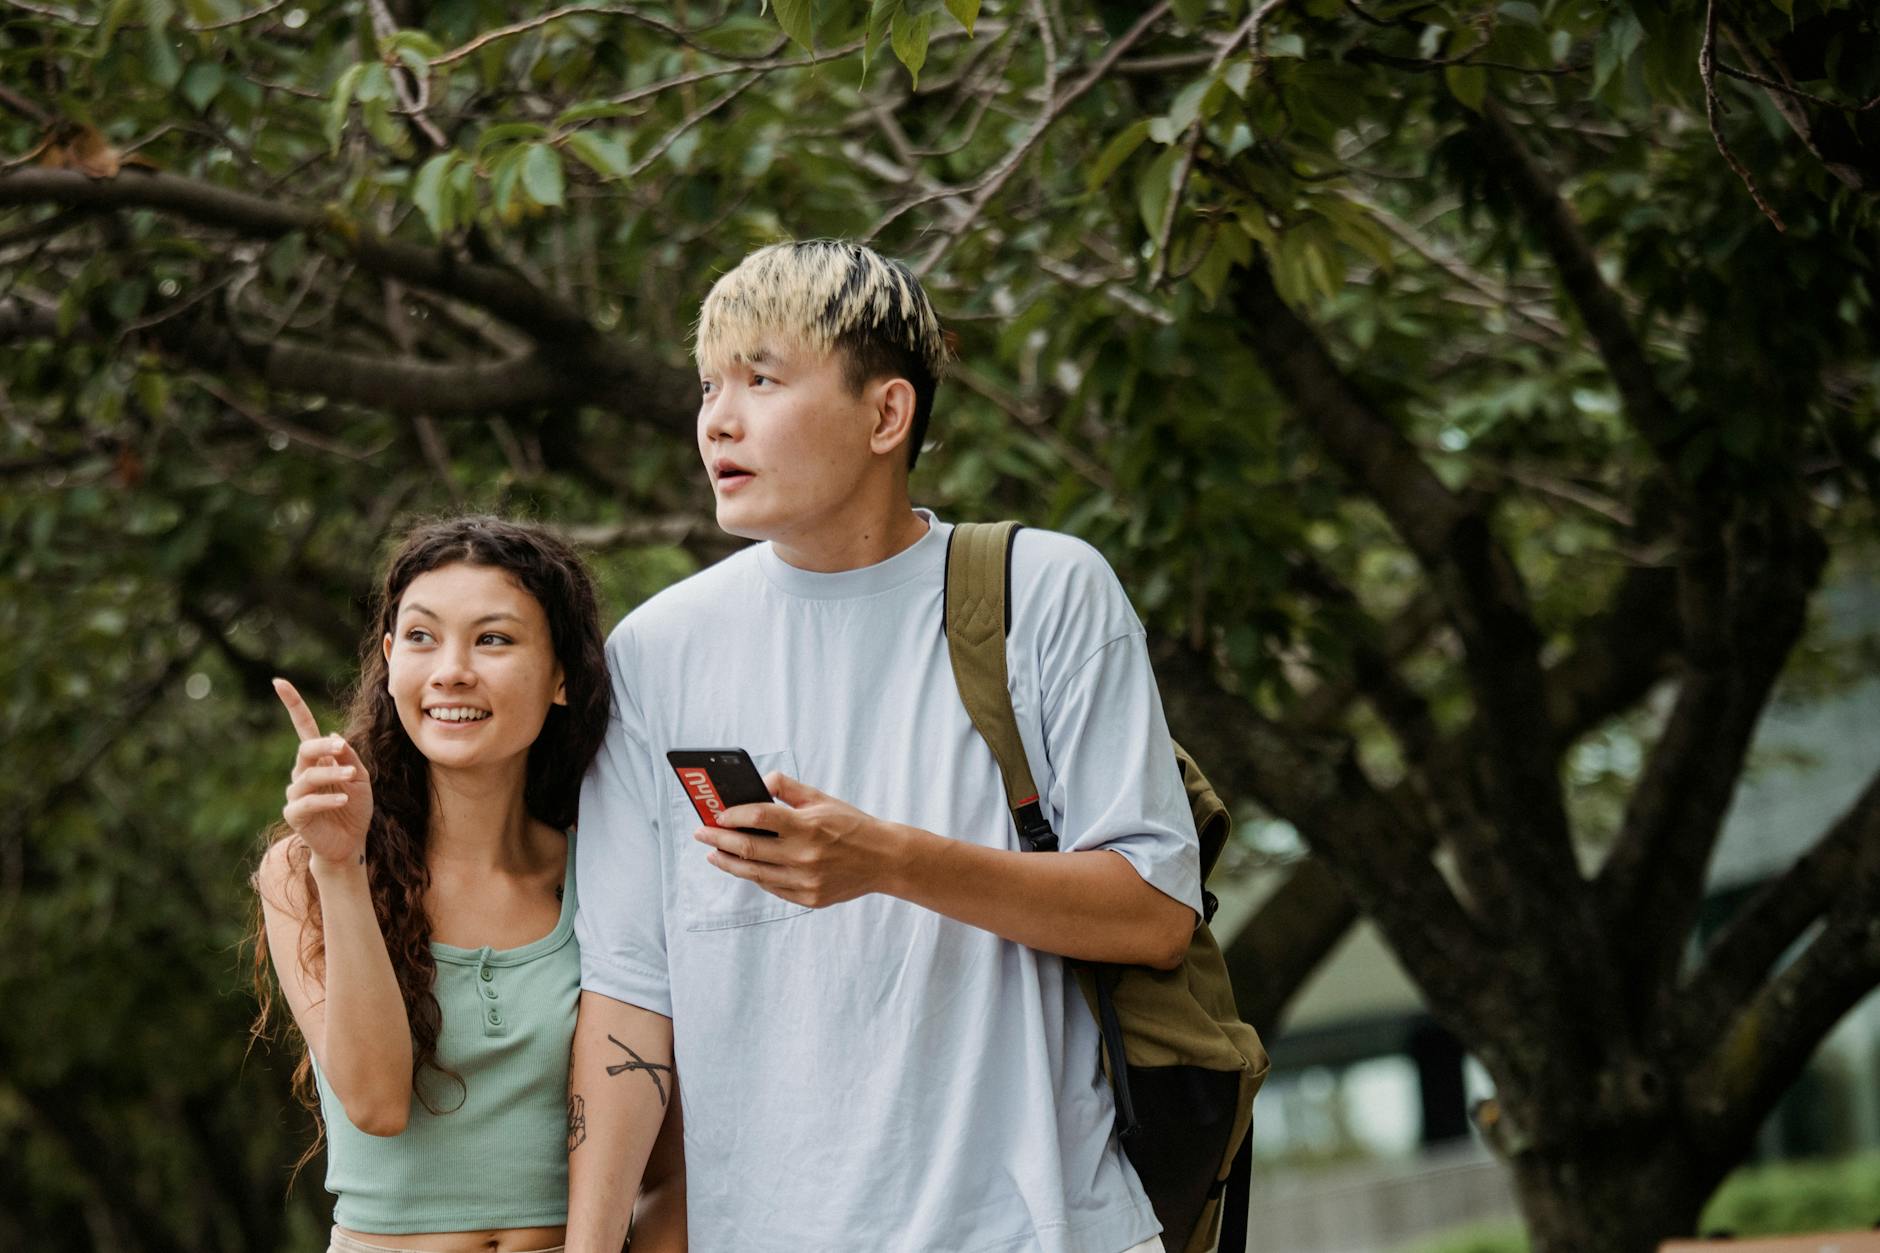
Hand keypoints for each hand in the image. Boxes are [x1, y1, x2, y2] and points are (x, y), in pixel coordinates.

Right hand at [273, 678, 372, 869]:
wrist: (352, 841)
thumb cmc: (355, 807)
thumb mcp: (360, 777)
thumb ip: (348, 757)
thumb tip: (333, 736)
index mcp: (318, 759)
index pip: (303, 728)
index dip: (293, 705)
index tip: (279, 682)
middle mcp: (302, 773)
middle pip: (305, 749)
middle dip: (322, 746)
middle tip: (341, 747)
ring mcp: (296, 794)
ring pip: (308, 776)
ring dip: (331, 774)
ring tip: (351, 776)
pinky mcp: (295, 815)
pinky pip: (308, 802)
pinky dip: (327, 799)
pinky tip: (344, 799)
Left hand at [700, 773, 906, 908]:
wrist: (884, 860)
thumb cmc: (851, 825)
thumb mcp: (822, 799)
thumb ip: (789, 788)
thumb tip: (759, 782)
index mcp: (808, 826)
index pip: (759, 817)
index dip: (733, 815)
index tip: (716, 815)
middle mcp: (805, 856)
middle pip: (749, 848)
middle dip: (718, 840)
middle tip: (701, 834)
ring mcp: (806, 882)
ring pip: (754, 873)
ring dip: (729, 862)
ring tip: (714, 854)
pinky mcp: (809, 899)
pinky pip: (772, 887)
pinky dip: (754, 876)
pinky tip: (743, 867)